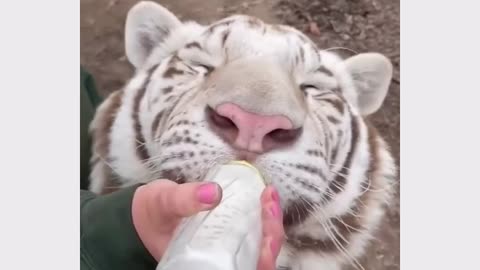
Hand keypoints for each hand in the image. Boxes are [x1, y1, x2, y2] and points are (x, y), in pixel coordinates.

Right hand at [131, 179, 284, 269]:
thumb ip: (184, 200)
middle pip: (259, 259)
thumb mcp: (164, 204)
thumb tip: (212, 193)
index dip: (263, 257)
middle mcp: (222, 261)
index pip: (245, 268)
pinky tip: (264, 196)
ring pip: (260, 245)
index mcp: (206, 264)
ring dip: (270, 223)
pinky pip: (254, 230)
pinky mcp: (231, 233)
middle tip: (269, 202)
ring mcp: (229, 248)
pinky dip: (262, 216)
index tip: (267, 233)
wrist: (147, 214)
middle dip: (271, 233)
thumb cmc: (154, 215)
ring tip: (269, 196)